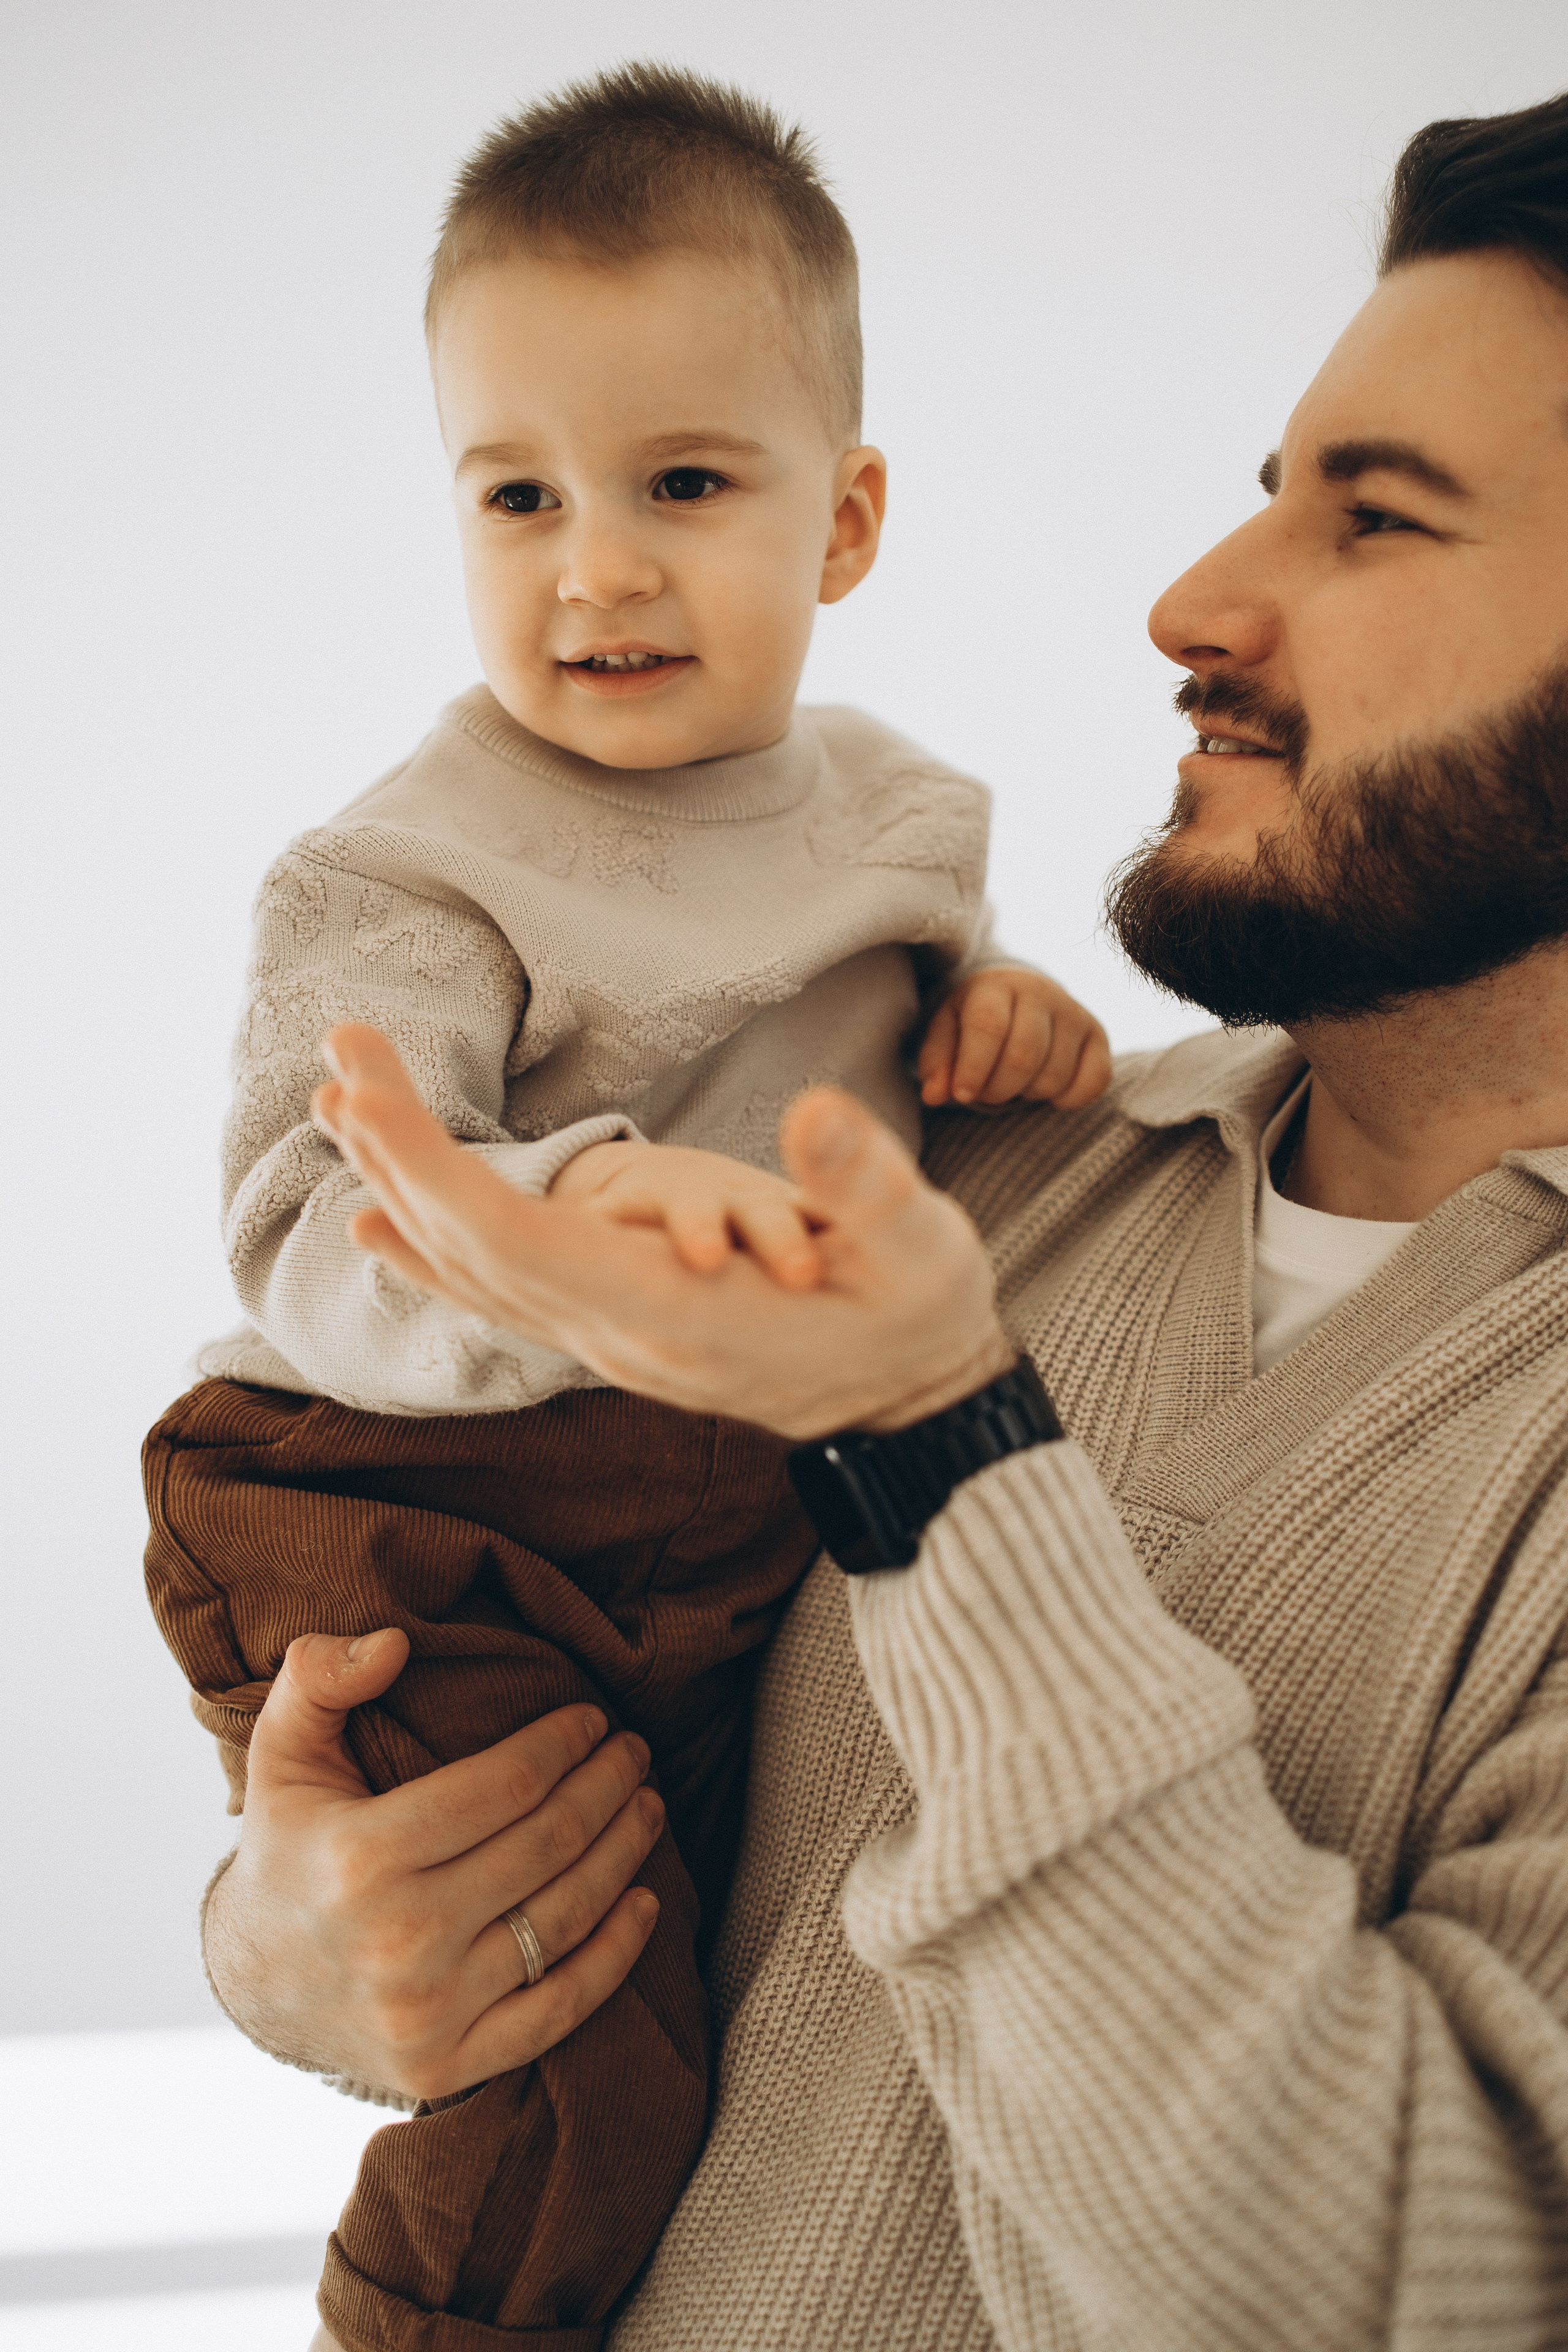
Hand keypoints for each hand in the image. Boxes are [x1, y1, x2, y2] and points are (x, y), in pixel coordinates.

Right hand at [204, 1625, 664, 2102]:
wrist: (257, 1982)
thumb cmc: (291, 1846)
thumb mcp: (282, 1750)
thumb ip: (318, 1676)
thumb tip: (393, 1643)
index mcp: (360, 1857)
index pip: (503, 1786)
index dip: (561, 1744)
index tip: (592, 1717)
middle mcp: (398, 1940)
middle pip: (545, 1845)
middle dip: (607, 1786)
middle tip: (636, 1751)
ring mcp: (428, 2012)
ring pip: (562, 1919)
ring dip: (623, 1853)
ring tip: (647, 1804)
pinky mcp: (449, 2066)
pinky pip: (558, 2009)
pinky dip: (615, 1957)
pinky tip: (644, 1902)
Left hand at [313, 1025, 1013, 1437]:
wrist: (915, 1410)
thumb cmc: (921, 1315)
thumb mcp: (921, 1243)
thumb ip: (864, 1182)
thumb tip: (815, 1111)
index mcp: (677, 1313)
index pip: (521, 1241)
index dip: (435, 1168)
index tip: (372, 1093)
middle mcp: (621, 1338)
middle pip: (476, 1249)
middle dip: (397, 1153)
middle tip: (339, 1056)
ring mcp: (612, 1345)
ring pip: (478, 1274)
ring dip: (403, 1190)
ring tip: (340, 1110)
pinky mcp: (617, 1335)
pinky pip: (502, 1296)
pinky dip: (433, 1251)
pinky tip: (381, 1221)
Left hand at [918, 968, 1110, 1109]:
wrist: (1019, 1000)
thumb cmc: (975, 1023)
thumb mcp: (946, 1034)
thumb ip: (936, 1062)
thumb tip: (934, 1095)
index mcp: (995, 985)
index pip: (989, 1027)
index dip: (974, 1068)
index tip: (962, 1095)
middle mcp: (1040, 991)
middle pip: (1023, 1056)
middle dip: (998, 1089)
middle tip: (986, 1092)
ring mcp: (1073, 1012)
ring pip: (1054, 1076)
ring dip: (1028, 1095)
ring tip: (1014, 1083)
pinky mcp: (1098, 1035)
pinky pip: (1094, 1081)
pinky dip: (1069, 1099)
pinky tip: (1048, 1091)